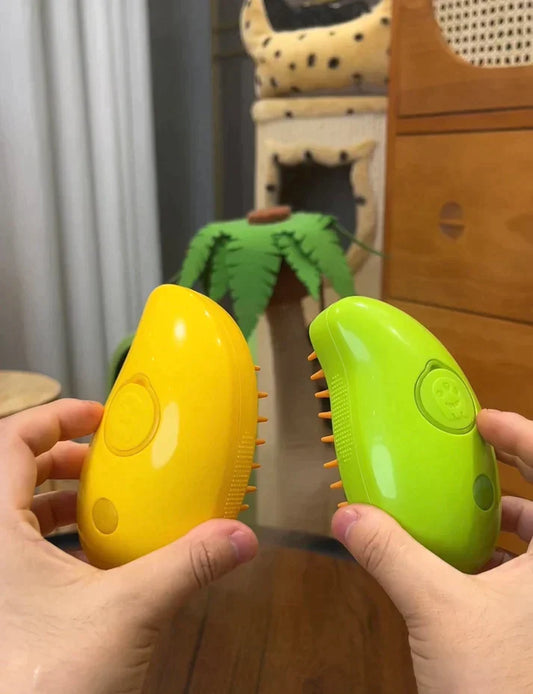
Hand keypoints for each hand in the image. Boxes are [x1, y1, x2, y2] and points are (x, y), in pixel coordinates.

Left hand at [0, 399, 257, 693]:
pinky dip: (62, 538)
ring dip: (64, 498)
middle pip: (16, 473)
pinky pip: (28, 551)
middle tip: (110, 458)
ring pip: (20, 513)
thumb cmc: (48, 680)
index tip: (100, 417)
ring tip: (109, 501)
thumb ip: (188, 566)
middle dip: (67, 457)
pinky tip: (101, 556)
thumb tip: (240, 537)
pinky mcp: (9, 606)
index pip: (11, 441)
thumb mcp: (129, 610)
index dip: (56, 417)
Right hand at [332, 409, 532, 693]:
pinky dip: (498, 555)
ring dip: (503, 515)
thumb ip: (392, 554)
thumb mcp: (438, 610)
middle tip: (473, 449)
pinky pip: (525, 571)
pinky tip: (462, 562)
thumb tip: (348, 516)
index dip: (521, 434)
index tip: (482, 420)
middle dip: (512, 467)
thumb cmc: (501, 683)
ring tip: (461, 504)